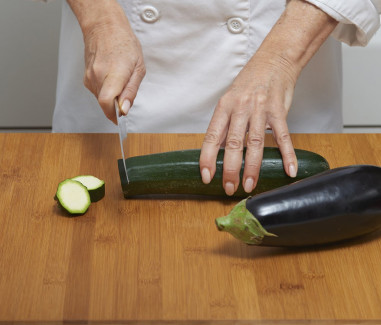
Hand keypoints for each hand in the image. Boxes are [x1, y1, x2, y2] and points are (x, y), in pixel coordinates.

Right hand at [68, 0, 144, 123]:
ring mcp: (90, 77)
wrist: (104, 27)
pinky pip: (98, 92)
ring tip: (120, 81)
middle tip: (126, 95)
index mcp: (114, 73)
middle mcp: (98, 76)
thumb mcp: (138, 68)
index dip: (113, 115)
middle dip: (117, 106)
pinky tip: (112, 78)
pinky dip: (106, 91)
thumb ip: (131, 91)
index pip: (107, 102)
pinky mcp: (86, 78)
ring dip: (112, 97)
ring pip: (101, 99)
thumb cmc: (124, 43)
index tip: (121, 119)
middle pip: (105, 104)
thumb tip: (125, 109)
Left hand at [199, 51, 297, 195]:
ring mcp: (260, 109)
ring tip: (249, 185)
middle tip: (229, 188)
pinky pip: (284, 136)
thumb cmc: (249, 83)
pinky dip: (287, 155)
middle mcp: (240, 108)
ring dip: (252, 167)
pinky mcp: (279, 111)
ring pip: (255, 143)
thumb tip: (215, 150)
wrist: (274, 60)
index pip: (211, 136)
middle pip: (232, 143)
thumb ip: (225, 124)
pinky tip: (289, 170)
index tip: (206, 177)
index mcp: (224, 106)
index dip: (207, 158)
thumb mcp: (230, 100)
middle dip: (230, 169)